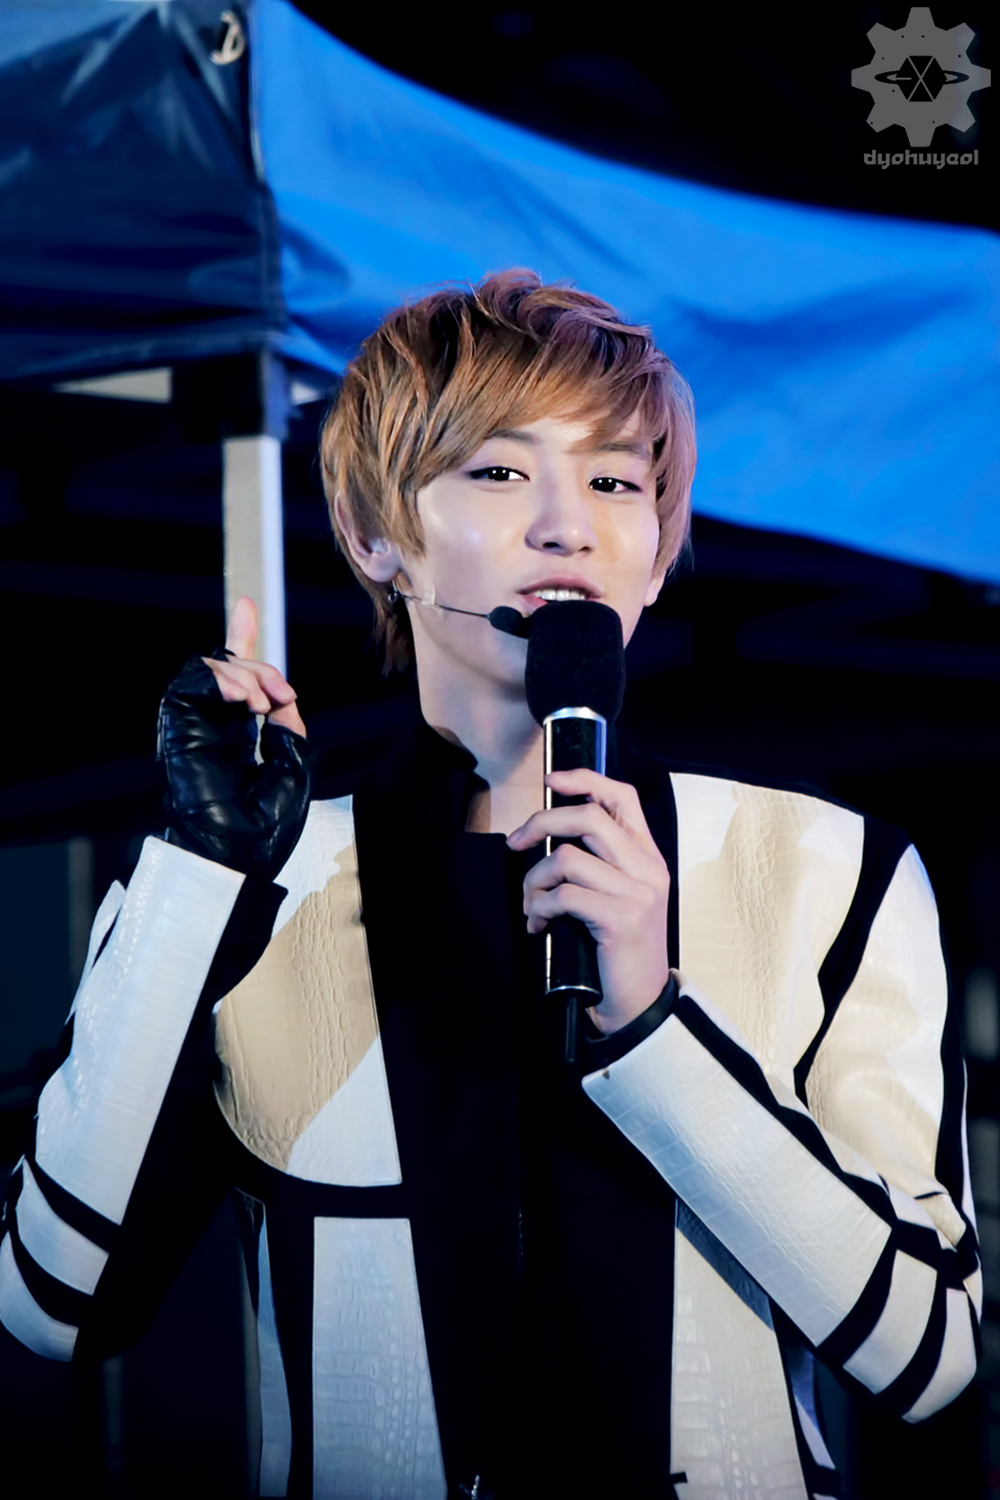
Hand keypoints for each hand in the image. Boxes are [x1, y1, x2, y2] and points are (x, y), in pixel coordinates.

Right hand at [156, 597, 314, 878]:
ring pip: (209, 668)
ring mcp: (191, 727)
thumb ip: (289, 730)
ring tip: (264, 701)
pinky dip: (222, 679)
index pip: (236, 680)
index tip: (247, 604)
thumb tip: (282, 702)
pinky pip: (190, 682)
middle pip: (230, 667)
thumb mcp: (295, 769)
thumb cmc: (266, 829)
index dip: (242, 639)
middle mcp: (210, 727)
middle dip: (262, 667)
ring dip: (243, 673)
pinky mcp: (176, 729)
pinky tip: (246, 700)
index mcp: (236, 736)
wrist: (239, 856)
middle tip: (283, 695)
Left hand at [506, 769, 669, 1033]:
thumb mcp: (618, 897)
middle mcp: (648, 869)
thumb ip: (598, 863)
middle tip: (516, 844)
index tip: (551, 780)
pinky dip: (540, 908)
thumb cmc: (619, 950)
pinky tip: (539, 925)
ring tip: (532, 905)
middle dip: (540, 823)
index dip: (585, 779)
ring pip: (567, 858)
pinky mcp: (620, 919)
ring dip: (534, 881)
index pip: (623, 797)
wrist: (639, 1004)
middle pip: (588, 816)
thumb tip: (548, 834)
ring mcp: (637, 893)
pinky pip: (564, 896)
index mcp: (648, 856)